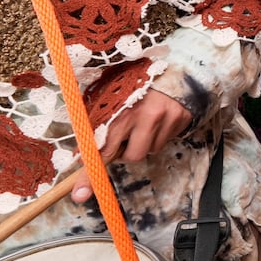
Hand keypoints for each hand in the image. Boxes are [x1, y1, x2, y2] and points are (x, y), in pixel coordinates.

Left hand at [75, 88, 189, 201]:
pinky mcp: (181, 120)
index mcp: (122, 110)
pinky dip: (158, 136)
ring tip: (144, 123)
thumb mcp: (111, 97)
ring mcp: (166, 119)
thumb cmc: (135, 82)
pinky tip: (158, 120)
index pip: (103, 148)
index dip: (90, 171)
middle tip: (125, 138)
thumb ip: (97, 124)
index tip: (80, 193)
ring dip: (143, 143)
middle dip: (124, 152)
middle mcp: (146, 115)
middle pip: (130, 156)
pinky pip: (165, 142)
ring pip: (149, 151)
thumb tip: (81, 155)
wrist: (174, 68)